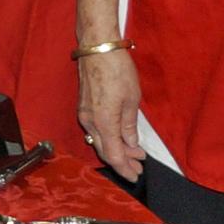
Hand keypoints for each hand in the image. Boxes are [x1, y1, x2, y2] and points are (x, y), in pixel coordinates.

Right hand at [75, 50, 145, 180]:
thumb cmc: (118, 70)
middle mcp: (90, 122)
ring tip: (134, 152)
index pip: (113, 154)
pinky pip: (95, 130)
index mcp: (104, 122)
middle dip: (122, 161)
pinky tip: (120, 136)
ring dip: (116, 149)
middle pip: (104, 150)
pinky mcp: (84, 107)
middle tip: (139, 166)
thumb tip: (130, 143)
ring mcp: (85, 114)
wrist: (97, 48)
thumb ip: (129, 125)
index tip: (136, 176)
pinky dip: (108, 137)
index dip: (124, 168)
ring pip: (99, 140)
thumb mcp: (132, 99)